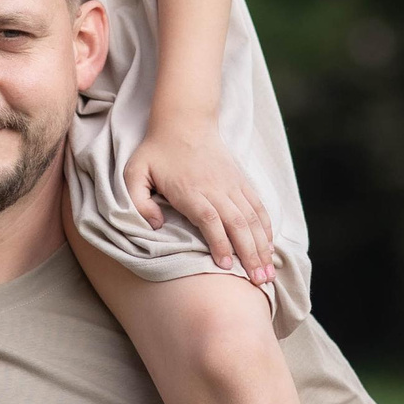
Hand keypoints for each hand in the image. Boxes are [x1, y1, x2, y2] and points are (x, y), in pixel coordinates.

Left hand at [123, 120, 277, 284]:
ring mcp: (232, 185)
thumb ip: (138, 201)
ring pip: (252, 219)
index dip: (220, 244)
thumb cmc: (156, 151)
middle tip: (258, 282)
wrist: (184, 121)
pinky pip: (258, 207)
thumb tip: (155, 225)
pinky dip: (266, 229)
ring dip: (262, 247)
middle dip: (250, 255)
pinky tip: (270, 248)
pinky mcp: (241, 181)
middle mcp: (216, 189)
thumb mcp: (134, 173)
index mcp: (191, 191)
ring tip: (268, 273)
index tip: (226, 266)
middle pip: (238, 224)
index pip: (211, 220)